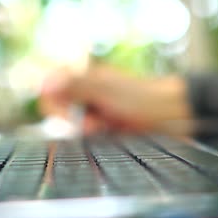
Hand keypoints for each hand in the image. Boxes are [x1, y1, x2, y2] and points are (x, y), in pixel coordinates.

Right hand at [39, 66, 193, 134]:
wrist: (174, 114)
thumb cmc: (143, 98)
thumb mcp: (106, 91)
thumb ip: (75, 86)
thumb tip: (44, 83)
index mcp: (86, 79)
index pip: (51, 92)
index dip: (55, 106)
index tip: (68, 114)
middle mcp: (90, 94)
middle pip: (63, 112)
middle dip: (75, 122)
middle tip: (96, 124)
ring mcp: (99, 110)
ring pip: (77, 126)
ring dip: (88, 131)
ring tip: (108, 128)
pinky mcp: (108, 126)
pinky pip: (92, 136)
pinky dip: (98, 137)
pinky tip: (113, 133)